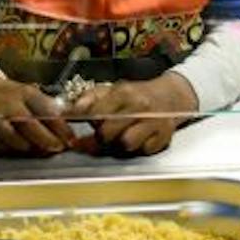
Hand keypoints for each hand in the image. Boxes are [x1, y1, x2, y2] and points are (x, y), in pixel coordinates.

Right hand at [0, 67, 77, 156]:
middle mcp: (9, 104)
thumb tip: (66, 126)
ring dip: (27, 147)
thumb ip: (44, 107)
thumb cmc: (6, 94)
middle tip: (57, 148)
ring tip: (38, 150)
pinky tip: (15, 149)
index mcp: (24, 93)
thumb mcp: (27, 93)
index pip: (47, 110)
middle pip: (30, 126)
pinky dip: (4, 148)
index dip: (61, 127)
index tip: (70, 138)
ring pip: (12, 138)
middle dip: (46, 140)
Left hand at [64, 73, 194, 156]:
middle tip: (105, 133)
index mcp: (123, 93)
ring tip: (123, 135)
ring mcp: (153, 122)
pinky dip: (139, 147)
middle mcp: (139, 107)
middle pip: (108, 134)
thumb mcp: (112, 89)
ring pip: (126, 144)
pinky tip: (140, 138)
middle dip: (102, 137)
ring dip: (121, 144)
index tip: (88, 127)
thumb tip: (68, 111)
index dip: (90, 124)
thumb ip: (88, 99)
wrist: (172, 96)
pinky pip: (143, 150)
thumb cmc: (137, 95)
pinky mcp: (164, 137)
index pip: (96, 115)